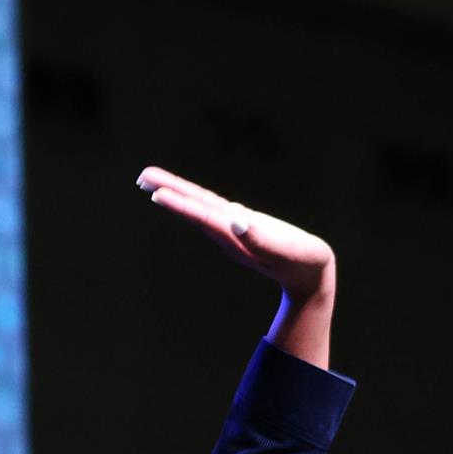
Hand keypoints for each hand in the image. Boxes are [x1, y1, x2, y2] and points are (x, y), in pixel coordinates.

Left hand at [135, 167, 335, 301]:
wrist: (310, 277)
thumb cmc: (301, 262)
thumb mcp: (283, 249)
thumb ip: (259, 237)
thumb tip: (235, 222)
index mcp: (235, 236)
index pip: (201, 215)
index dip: (179, 203)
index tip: (155, 192)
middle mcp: (228, 233)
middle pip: (193, 207)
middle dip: (168, 191)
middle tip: (142, 177)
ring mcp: (234, 230)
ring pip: (200, 207)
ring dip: (177, 194)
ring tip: (154, 184)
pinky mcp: (243, 227)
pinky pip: (214, 209)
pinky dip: (197, 200)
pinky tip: (188, 197)